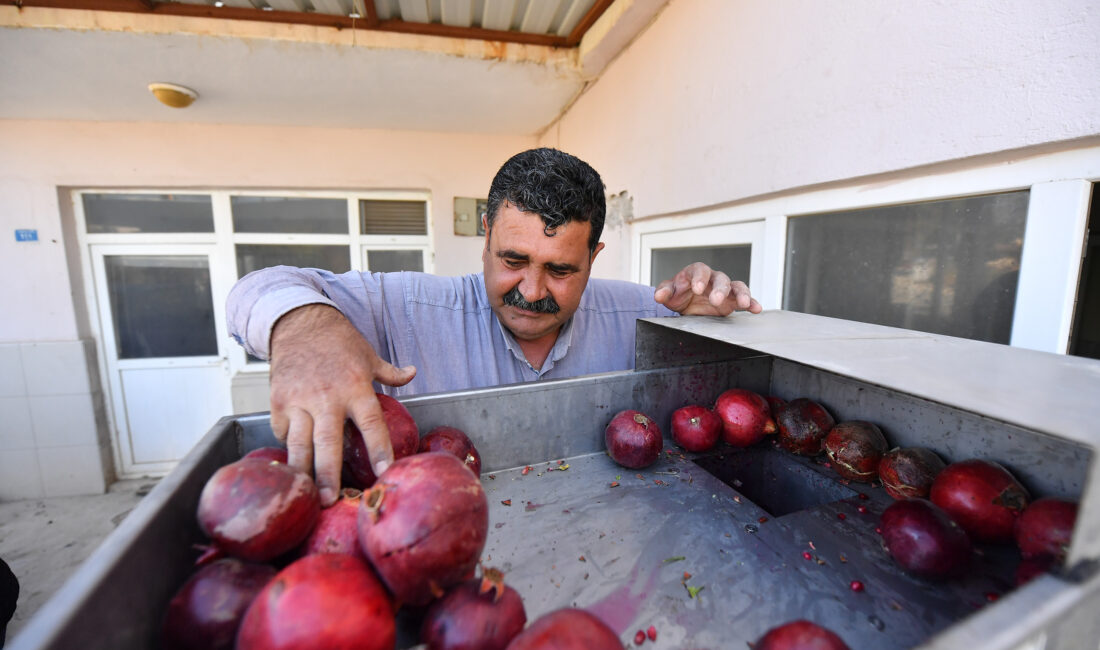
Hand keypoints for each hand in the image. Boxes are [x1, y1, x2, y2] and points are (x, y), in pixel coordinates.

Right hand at [268, 304, 415, 505]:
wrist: (298, 321)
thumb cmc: (337, 340)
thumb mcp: (368, 354)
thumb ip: (390, 372)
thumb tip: (413, 373)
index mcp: (355, 386)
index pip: (371, 423)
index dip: (379, 449)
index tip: (384, 472)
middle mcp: (326, 396)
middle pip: (328, 442)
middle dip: (328, 474)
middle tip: (330, 500)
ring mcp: (298, 400)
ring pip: (298, 443)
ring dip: (302, 471)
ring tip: (305, 495)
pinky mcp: (277, 401)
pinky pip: (282, 432)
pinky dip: (287, 448)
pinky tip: (293, 463)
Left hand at [653, 262, 761, 315]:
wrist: (687, 304)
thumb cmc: (679, 294)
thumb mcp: (669, 293)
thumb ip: (664, 292)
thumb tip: (658, 295)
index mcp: (696, 273)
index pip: (699, 270)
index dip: (699, 278)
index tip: (697, 289)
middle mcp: (712, 278)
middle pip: (721, 278)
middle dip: (720, 289)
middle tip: (716, 300)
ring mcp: (724, 289)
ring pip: (737, 286)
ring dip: (741, 294)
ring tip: (744, 303)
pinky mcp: (732, 301)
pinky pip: (744, 299)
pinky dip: (752, 303)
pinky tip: (756, 309)